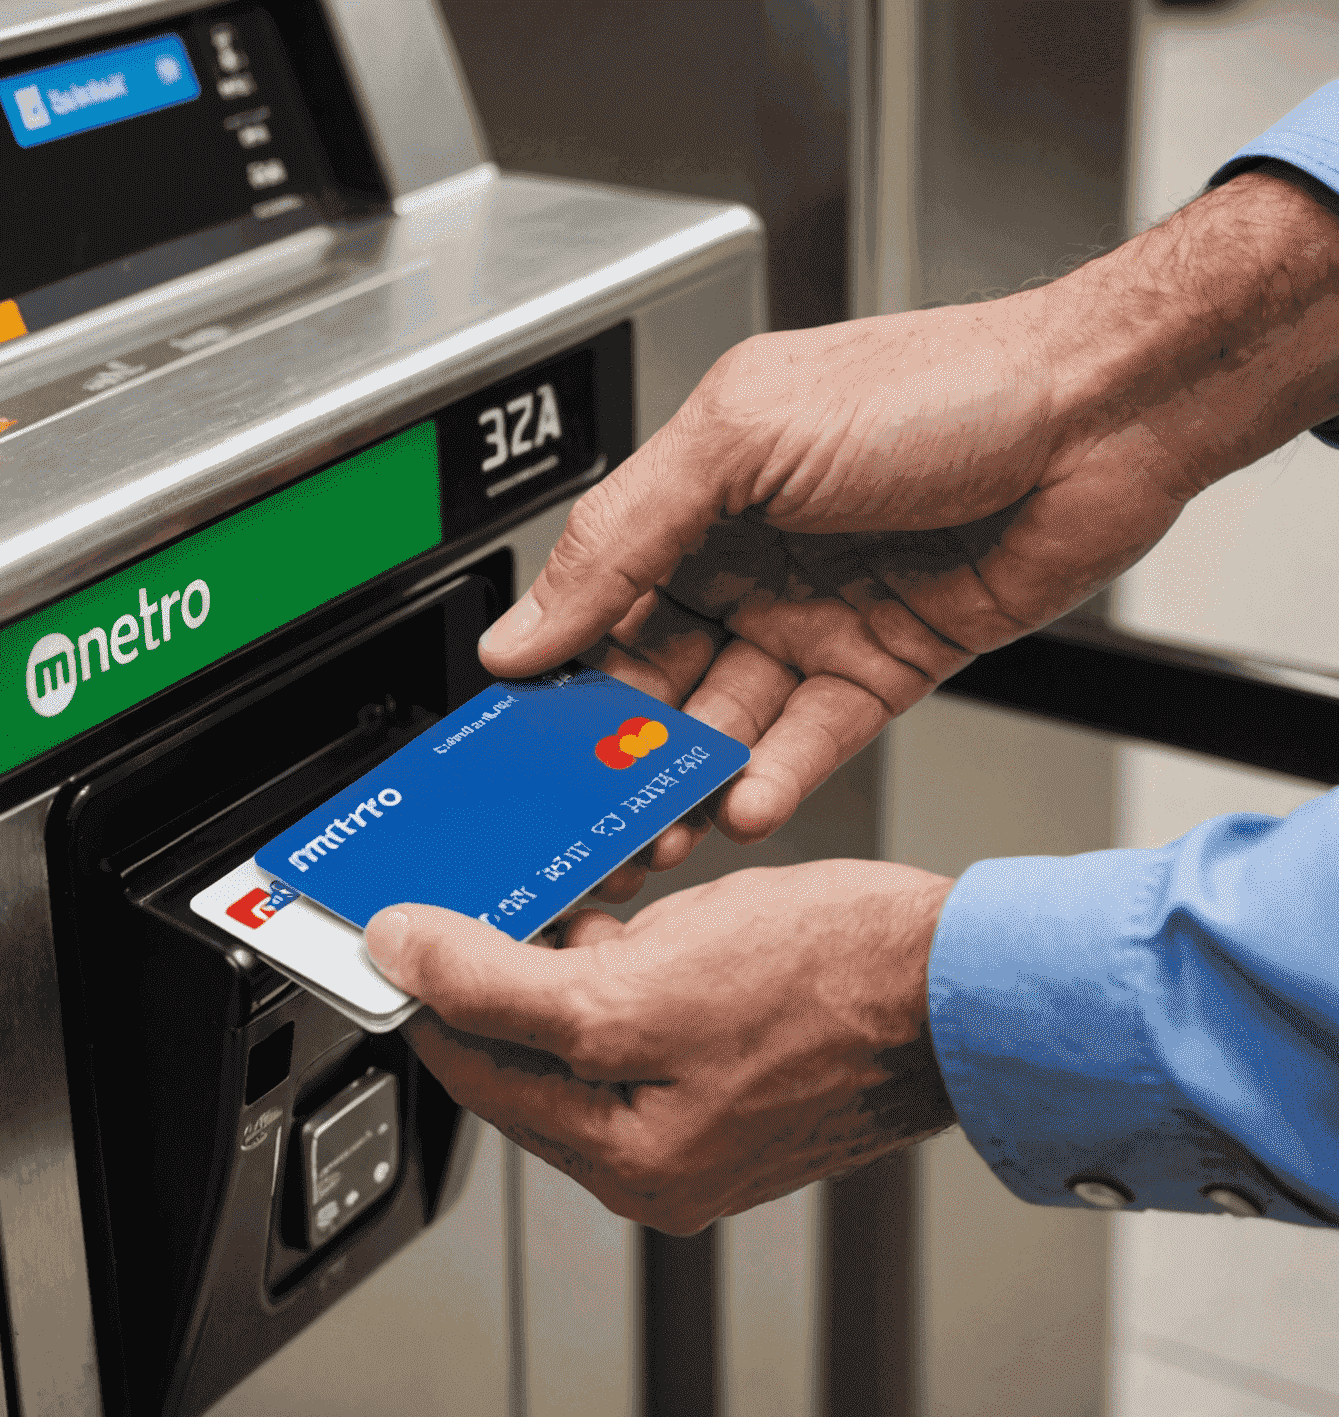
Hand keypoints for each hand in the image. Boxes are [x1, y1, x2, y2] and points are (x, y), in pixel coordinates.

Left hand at [366, 862, 956, 1232]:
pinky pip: (651, 1015)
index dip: (433, 986)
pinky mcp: (736, 1074)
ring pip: (590, 1025)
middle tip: (520, 887)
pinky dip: (635, 961)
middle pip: (529, 1051)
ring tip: (603, 897)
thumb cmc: (833, 987)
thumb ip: (500, 984)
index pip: (474, 1068)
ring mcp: (701, 1118)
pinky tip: (656, 916)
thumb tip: (404, 957)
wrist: (963, 982)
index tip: (416, 918)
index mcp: (625, 1159)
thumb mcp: (637, 985)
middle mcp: (656, 1157)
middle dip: (515, 966)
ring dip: (578, 955)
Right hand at [479, 171, 1338, 894]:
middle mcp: (751, 561)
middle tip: (586, 808)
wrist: (1100, 418)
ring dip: (691, 779)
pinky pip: (811, 739)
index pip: (600, 599)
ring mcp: (815, 619)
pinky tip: (746, 806)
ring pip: (728, 722)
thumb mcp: (741, 437)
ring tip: (662, 827)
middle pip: (658, 675)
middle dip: (619, 747)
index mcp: (700, 494)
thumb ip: (621, 536)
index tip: (516, 738)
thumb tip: (525, 624)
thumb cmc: (938, 387)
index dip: (556, 669)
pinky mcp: (880, 668)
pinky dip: (776, 778)